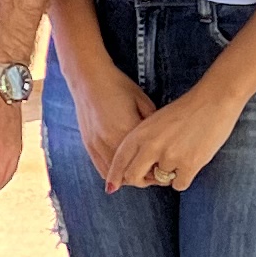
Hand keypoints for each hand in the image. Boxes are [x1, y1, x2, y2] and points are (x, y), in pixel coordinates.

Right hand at [62, 62, 155, 188]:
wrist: (89, 79)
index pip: (146, 161)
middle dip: (145, 177)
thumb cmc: (118, 86)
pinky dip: (114, 174)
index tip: (167, 168)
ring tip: (140, 172)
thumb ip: (152, 125)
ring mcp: (97, 145)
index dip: (158, 169)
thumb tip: (162, 143)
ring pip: (116, 175)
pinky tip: (123, 171)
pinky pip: (101, 169)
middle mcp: (110, 142)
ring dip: (129, 177)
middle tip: (157, 174)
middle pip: (131, 173)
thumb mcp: (143, 102)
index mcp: (127, 131)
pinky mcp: (88, 145)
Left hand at [100, 82, 241, 197]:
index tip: (112, 187)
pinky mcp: (189, 164)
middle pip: (133, 177)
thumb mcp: (155, 121)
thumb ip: (142, 141)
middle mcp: (151, 146)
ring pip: (160, 181)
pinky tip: (191, 162)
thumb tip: (132, 166)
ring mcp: (170, 156)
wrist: (213, 100)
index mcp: (140, 133)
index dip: (114, 176)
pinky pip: (179, 185)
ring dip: (169, 174)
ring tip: (181, 155)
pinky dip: (184, 178)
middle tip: (151, 179)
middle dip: (140, 181)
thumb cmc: (185, 110)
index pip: (119, 160)